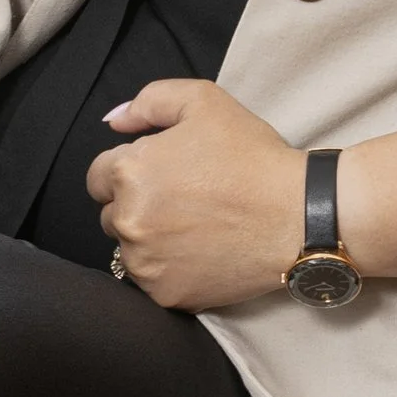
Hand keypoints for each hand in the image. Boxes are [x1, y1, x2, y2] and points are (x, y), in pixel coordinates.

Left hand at [86, 79, 304, 309]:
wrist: (298, 215)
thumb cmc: (252, 156)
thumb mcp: (203, 101)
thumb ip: (148, 102)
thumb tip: (113, 122)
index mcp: (128, 172)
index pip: (98, 178)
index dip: (129, 172)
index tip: (163, 175)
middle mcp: (127, 221)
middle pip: (111, 214)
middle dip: (137, 205)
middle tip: (183, 199)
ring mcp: (146, 263)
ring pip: (129, 249)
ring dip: (149, 239)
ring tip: (194, 227)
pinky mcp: (166, 295)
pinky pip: (151, 280)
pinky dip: (168, 269)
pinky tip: (200, 252)